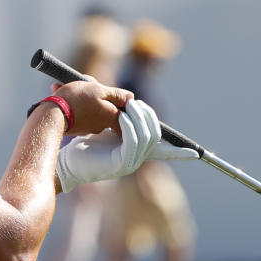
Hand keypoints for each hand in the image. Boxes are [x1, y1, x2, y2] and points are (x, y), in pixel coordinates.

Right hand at [51, 80, 131, 135]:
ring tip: (68, 84)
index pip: (125, 113)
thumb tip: (131, 98)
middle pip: (105, 108)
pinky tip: (59, 90)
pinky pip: (76, 111)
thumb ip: (116, 94)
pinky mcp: (74, 127)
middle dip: (96, 93)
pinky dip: (71, 102)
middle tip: (87, 83)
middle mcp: (101, 126)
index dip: (121, 102)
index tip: (113, 93)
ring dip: (81, 95)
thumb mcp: (98, 90)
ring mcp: (87, 127)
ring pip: (88, 107)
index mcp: (111, 117)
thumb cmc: (76, 100)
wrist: (51, 116)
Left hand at [56, 100, 194, 191]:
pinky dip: (130, 126)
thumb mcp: (103, 122)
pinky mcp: (121, 164)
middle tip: (133, 102)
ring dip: (139, 118)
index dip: (180, 153)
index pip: (164, 152)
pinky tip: (120, 117)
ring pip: (147, 137)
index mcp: (136, 151)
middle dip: (148, 115)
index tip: (196, 154)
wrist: (63, 159)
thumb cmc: (80, 140)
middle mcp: (137, 159)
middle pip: (156, 135)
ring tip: (127, 106)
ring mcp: (130, 163)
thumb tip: (129, 97)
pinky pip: (134, 142)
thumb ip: (118, 112)